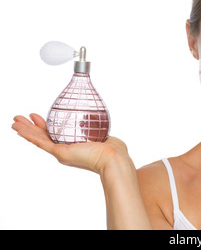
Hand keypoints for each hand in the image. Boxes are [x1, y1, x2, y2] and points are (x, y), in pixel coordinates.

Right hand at [12, 113, 129, 173]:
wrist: (113, 158)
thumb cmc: (112, 149)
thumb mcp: (102, 134)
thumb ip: (97, 128)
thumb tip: (98, 119)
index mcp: (75, 145)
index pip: (56, 133)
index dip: (45, 125)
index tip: (37, 117)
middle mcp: (66, 150)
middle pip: (44, 136)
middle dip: (31, 127)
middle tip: (19, 118)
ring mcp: (62, 152)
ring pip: (39, 139)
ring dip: (26, 130)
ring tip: (14, 122)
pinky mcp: (61, 152)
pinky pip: (41, 143)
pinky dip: (29, 136)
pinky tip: (20, 130)